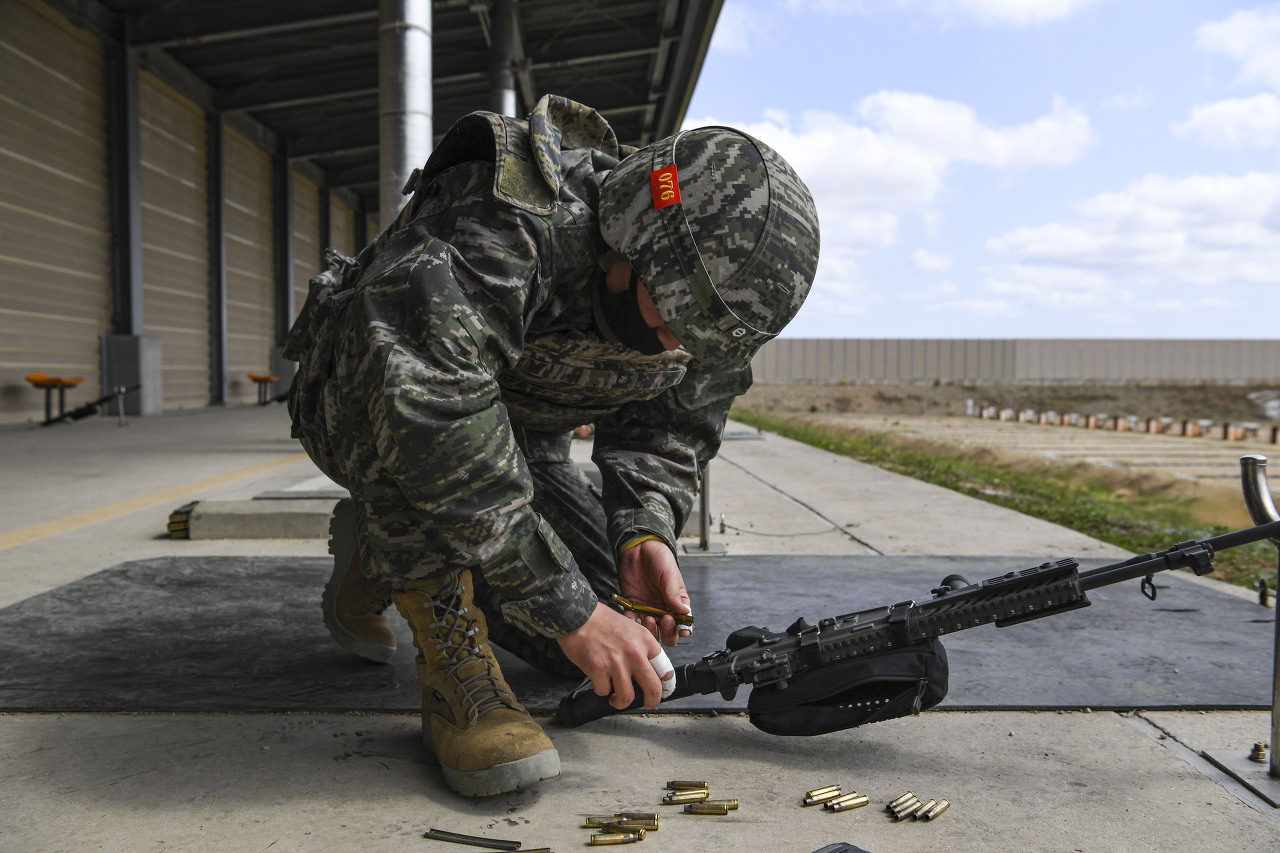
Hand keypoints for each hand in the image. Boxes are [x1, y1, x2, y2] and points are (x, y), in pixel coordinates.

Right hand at [556, 602, 671, 708]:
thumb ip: (641, 648)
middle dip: (652, 702)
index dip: (665, 685)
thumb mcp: (631, 628)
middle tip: (647, 704)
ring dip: (621, 702)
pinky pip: (604, 691)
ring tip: (616, 699)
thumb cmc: (601, 620)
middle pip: (653, 689)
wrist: (577, 614)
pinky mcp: (598, 669)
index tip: (663, 691)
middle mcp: (634, 652)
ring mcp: (616, 662)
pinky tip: (599, 680)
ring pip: (627, 697)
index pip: (665, 670)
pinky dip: (601, 689)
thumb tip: (648, 670)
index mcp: (645, 641)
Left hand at [618, 538, 691, 645]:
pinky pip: (631, 620)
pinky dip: (630, 624)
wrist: (638, 548)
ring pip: (650, 631)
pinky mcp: (632, 605)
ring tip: (648, 617)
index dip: (683, 629)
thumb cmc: (659, 558)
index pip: (683, 623)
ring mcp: (647, 609)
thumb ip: (674, 595)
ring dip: (650, 630)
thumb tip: (685, 613)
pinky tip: (632, 618)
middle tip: (664, 620)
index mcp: (677, 602)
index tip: (681, 628)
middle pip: (668, 632)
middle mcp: (663, 609)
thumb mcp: (669, 575)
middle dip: (668, 632)